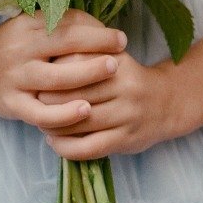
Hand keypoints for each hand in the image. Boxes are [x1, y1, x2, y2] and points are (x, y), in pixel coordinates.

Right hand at [0, 10, 126, 129]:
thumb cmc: (14, 46)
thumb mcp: (31, 27)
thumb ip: (62, 24)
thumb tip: (102, 28)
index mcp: (28, 26)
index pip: (66, 23)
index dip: (96, 31)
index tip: (121, 39)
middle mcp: (20, 50)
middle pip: (63, 45)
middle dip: (96, 48)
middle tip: (120, 56)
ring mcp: (15, 78)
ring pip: (54, 79)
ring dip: (86, 75)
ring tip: (112, 76)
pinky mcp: (12, 104)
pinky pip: (40, 113)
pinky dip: (64, 114)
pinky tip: (85, 111)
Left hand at [37, 53, 177, 159]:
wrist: (169, 102)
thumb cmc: (129, 79)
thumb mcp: (112, 57)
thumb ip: (83, 54)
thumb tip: (44, 61)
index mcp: (116, 62)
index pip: (74, 66)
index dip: (51, 73)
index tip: (39, 78)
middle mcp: (124, 87)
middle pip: (73, 95)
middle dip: (47, 101)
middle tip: (34, 103)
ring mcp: (127, 115)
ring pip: (79, 123)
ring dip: (53, 126)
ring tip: (42, 123)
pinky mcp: (127, 139)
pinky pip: (89, 148)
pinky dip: (66, 148)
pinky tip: (55, 143)